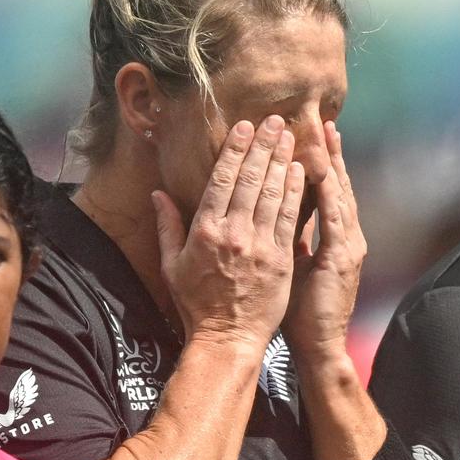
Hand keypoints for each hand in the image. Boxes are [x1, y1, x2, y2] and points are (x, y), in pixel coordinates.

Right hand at [153, 116, 305, 349]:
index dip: (235, 150)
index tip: (245, 127)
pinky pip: (290, 218)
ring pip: (272, 194)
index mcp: (204, 231)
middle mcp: (233, 234)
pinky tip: (302, 171)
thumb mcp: (171, 265)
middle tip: (275, 120)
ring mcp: (259, 246)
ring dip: (282, 161)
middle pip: (250, 180)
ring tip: (290, 136)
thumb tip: (158, 192)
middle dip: (263, 147)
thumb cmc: (197, 304)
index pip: (221, 180)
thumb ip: (166, 226)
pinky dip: (296, 192)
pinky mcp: (281, 259)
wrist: (227, 339)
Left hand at [282, 122, 365, 370]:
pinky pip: (334, 218)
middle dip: (328, 154)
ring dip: (331, 163)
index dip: (317, 164)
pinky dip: (328, 193)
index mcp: (332, 240)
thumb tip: (266, 218)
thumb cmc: (300, 314)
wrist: (318, 347)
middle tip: (323, 122)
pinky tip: (321, 172)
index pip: (324, 193)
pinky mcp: (341, 258)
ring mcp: (346, 246)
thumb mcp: (291, 269)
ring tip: (326, 134)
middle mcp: (344, 237)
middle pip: (336, 186)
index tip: (306, 137)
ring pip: (338, 194)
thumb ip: (285, 240)